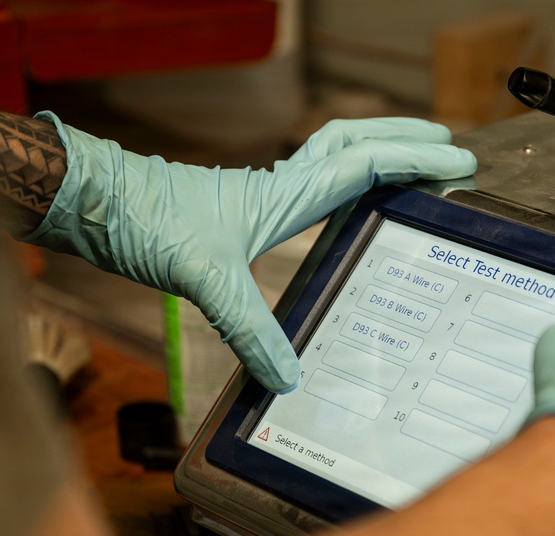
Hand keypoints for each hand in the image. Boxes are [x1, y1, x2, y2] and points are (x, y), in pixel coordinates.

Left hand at [27, 114, 476, 392]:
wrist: (96, 202)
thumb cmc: (147, 221)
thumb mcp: (205, 278)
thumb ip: (250, 328)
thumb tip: (287, 379)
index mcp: (286, 192)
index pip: (366, 164)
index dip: (416, 161)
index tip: (458, 164)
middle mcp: (280, 184)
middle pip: (356, 142)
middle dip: (404, 138)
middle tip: (444, 143)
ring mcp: (261, 192)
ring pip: (332, 152)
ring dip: (373, 147)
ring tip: (404, 158)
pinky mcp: (241, 206)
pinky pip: (306, 179)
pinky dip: (335, 176)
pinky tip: (333, 203)